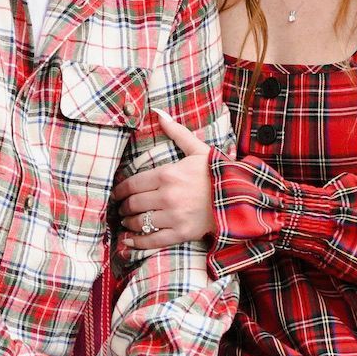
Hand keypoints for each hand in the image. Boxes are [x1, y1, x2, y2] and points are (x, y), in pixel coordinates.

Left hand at [116, 109, 215, 254]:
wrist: (239, 197)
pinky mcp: (181, 233)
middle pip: (134, 203)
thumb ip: (176, 132)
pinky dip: (137, 242)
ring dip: (128, 222)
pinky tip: (128, 241)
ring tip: (126, 221)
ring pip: (140, 222)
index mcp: (168, 174)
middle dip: (123, 206)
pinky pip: (153, 240)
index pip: (133, 184)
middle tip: (121, 208)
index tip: (117, 193)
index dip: (121, 190)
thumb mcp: (197, 149)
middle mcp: (168, 196)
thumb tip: (158, 112)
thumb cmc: (217, 172)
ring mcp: (174, 217)